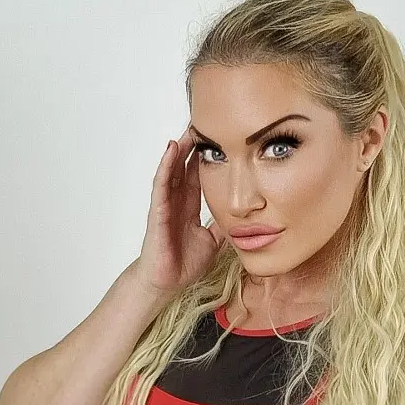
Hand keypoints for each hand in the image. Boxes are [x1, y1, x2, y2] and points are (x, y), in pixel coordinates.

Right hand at [133, 124, 227, 298]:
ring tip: (187, 129)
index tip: (218, 137)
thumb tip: (246, 218)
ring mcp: (165, 205)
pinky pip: (161, 185)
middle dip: (192, 145)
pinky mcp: (158, 212)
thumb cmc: (183, 263)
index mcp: (189, 207)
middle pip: (184, 166)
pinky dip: (165, 167)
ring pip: (171, 170)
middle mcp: (176, 202)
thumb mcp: (214, 241)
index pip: (198, 175)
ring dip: (178, 149)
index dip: (206, 157)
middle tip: (202, 121)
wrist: (166, 283)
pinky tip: (171, 151)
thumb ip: (225, 226)